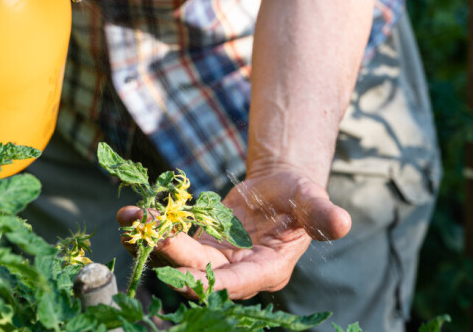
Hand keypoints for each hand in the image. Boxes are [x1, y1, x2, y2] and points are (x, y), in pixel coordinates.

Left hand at [117, 168, 350, 300]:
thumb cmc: (300, 195)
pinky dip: (151, 228)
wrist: (280, 188)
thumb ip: (322, 215)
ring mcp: (215, 260)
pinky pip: (173, 241)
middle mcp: (237, 272)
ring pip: (180, 257)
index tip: (181, 276)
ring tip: (129, 221)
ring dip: (154, 241)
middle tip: (148, 236)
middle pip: (200, 271)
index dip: (209, 282)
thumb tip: (343, 223)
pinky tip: (130, 215)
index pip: (236, 283)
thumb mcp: (311, 200)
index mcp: (267, 269)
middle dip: (172, 256)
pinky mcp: (200, 245)